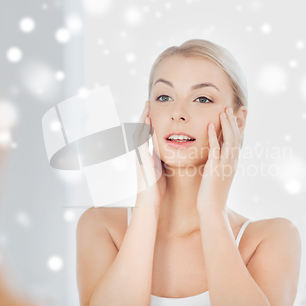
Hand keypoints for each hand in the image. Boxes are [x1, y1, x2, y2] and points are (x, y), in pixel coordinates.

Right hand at [133, 100, 165, 217]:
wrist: (150, 202)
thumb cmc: (155, 189)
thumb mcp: (160, 169)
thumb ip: (160, 159)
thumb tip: (166, 151)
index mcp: (146, 155)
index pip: (146, 134)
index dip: (149, 122)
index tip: (152, 110)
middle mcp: (141, 154)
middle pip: (140, 130)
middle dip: (144, 116)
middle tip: (147, 103)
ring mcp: (140, 157)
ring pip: (138, 134)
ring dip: (142, 120)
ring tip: (146, 107)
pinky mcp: (142, 161)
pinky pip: (142, 143)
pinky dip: (143, 132)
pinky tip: (147, 122)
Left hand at [197, 107, 241, 213]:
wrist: (212, 209)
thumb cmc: (212, 194)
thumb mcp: (218, 175)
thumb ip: (218, 163)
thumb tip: (215, 154)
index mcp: (232, 163)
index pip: (237, 140)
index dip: (237, 127)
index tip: (236, 114)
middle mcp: (231, 162)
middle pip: (235, 137)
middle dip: (233, 122)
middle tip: (229, 108)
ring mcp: (225, 165)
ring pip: (229, 140)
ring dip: (226, 125)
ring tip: (223, 112)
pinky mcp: (215, 169)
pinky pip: (215, 149)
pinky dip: (213, 136)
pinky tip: (209, 126)